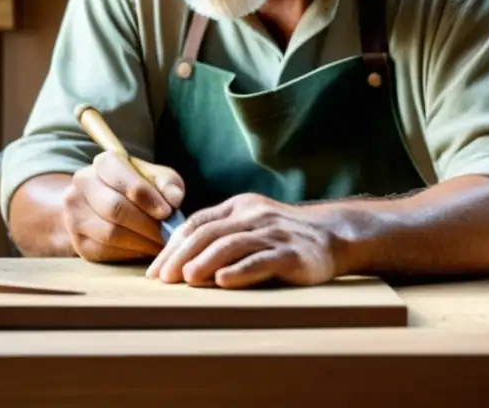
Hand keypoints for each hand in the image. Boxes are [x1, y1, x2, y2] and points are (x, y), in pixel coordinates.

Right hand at [61, 150, 184, 262]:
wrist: (106, 206)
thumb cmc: (138, 188)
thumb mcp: (156, 178)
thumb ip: (167, 183)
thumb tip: (174, 199)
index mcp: (104, 163)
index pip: (121, 176)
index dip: (145, 196)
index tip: (166, 212)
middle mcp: (83, 183)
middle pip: (115, 208)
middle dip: (147, 225)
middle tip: (168, 235)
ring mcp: (75, 212)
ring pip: (109, 233)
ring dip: (141, 242)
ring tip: (161, 245)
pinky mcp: (78, 240)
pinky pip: (105, 251)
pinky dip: (130, 253)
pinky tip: (144, 249)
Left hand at [145, 193, 344, 288]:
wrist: (333, 236)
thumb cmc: (284, 235)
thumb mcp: (252, 224)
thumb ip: (222, 232)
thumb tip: (179, 258)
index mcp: (240, 206)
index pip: (198, 223)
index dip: (173, 246)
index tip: (154, 270)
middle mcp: (255, 215)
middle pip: (210, 233)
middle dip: (182, 256)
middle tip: (163, 278)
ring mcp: (274, 233)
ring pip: (232, 244)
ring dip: (205, 262)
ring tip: (186, 279)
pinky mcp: (292, 254)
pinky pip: (261, 260)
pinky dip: (239, 271)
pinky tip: (222, 281)